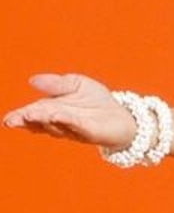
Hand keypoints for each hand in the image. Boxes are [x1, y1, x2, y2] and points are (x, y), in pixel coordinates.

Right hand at [4, 73, 135, 148]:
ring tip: (32, 114)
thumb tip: (33, 80)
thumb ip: (56, 83)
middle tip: (15, 120)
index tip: (8, 120)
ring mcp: (74, 129)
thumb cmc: (96, 101)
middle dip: (27, 120)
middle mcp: (59, 122)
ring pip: (56, 126)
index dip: (19, 117)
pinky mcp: (91, 132)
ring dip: (44, 120)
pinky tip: (58, 115)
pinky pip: (78, 127)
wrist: (122, 116)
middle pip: (40, 123)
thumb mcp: (76, 84)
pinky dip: (68, 121)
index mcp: (51, 110)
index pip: (31, 114)